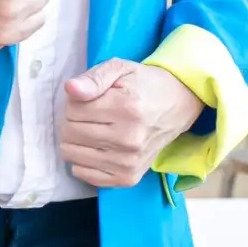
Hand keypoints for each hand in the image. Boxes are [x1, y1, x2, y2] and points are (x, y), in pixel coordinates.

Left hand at [60, 59, 203, 187]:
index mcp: (126, 108)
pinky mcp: (128, 178)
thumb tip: (70, 89)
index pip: (72, 110)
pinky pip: (83, 174)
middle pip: (70, 133)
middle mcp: (128, 139)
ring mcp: (129, 162)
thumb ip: (93, 78)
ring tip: (93, 129)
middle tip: (90, 114)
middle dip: (72, 121)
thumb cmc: (144, 84)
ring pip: (72, 155)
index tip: (89, 99)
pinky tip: (96, 148)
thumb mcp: (119, 69)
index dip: (74, 102)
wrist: (177, 105)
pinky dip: (82, 160)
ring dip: (75, 141)